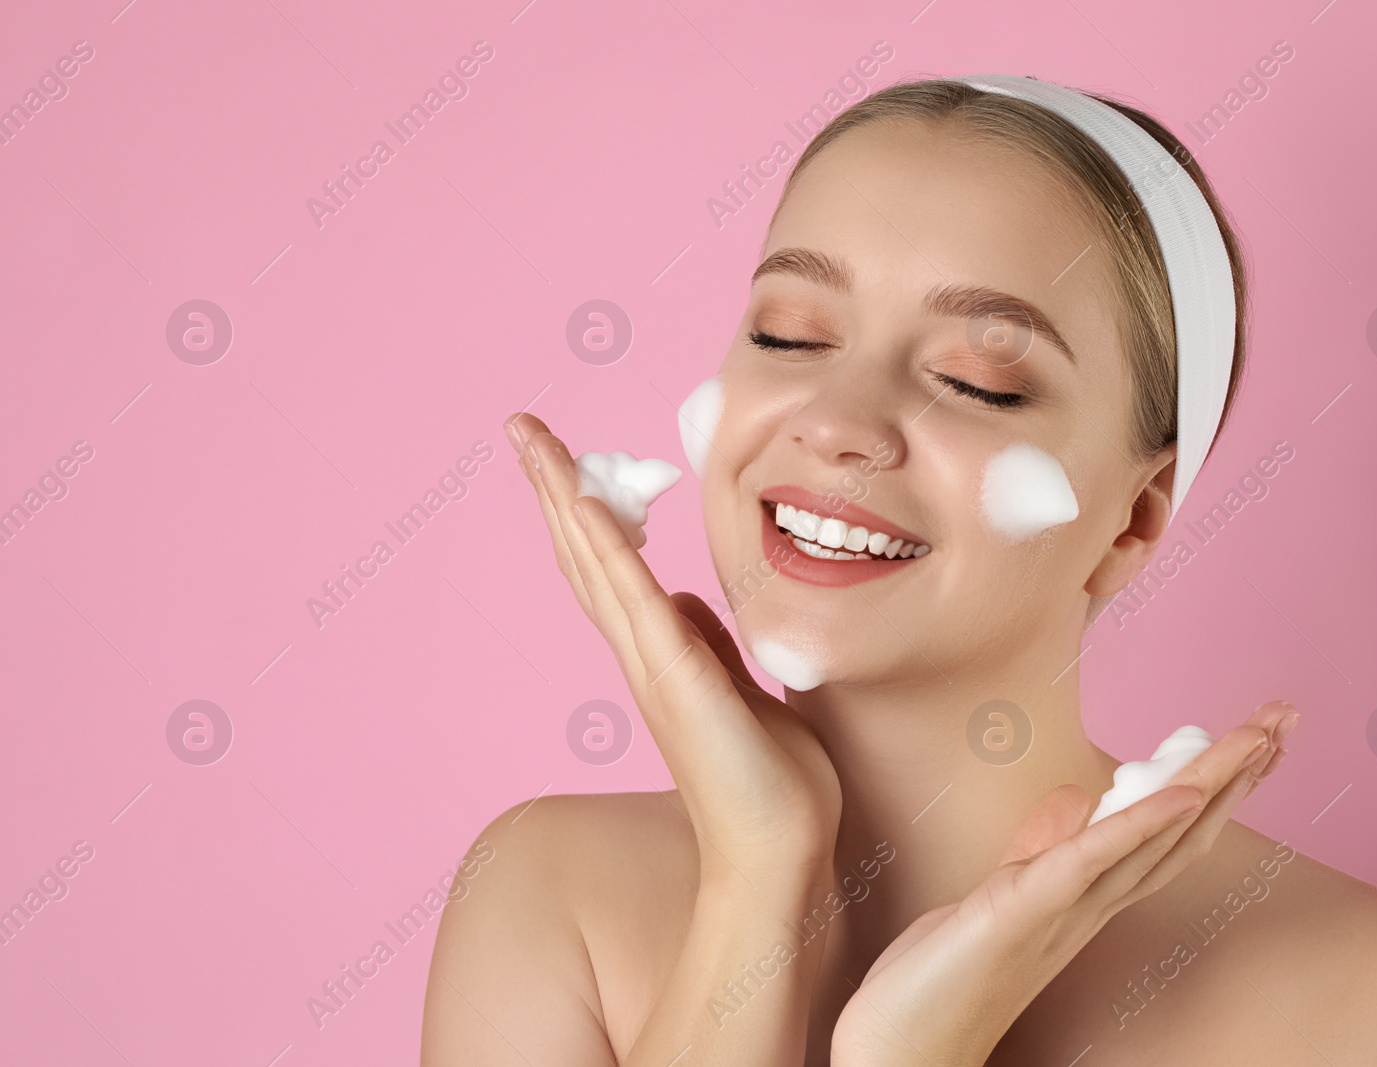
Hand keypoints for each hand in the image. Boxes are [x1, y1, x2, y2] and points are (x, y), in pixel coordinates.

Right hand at [502, 413, 842, 888]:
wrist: (780, 851)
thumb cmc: (768, 781)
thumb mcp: (739, 690)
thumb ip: (706, 643)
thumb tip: (681, 600)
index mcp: (659, 653)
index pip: (608, 565)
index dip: (580, 508)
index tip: (561, 456)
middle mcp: (642, 654)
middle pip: (583, 552)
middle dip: (552, 485)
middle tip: (521, 427)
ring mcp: (651, 664)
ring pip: (595, 563)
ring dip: (562, 497)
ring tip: (533, 441)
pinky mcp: (675, 678)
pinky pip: (632, 601)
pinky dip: (603, 551)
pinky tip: (582, 503)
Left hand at [831, 701, 1297, 1066]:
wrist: (903, 1050)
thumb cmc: (946, 978)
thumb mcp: (1001, 897)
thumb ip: (1043, 853)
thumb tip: (1073, 801)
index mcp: (1087, 897)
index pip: (1167, 832)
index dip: (1216, 784)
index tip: (1257, 736)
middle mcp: (1090, 907)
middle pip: (1181, 830)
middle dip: (1236, 773)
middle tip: (1285, 717)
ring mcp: (1061, 911)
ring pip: (1154, 839)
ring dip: (1212, 783)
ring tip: (1259, 735)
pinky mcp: (1020, 911)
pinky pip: (1089, 863)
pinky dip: (1139, 825)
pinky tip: (1181, 791)